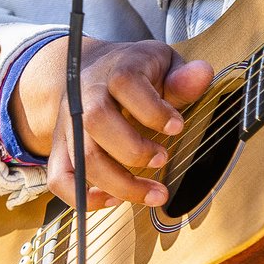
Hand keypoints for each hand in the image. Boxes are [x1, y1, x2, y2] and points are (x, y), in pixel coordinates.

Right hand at [10, 36, 212, 209]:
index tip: (177, 127)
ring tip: (155, 193)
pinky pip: (59, 179)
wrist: (91, 70)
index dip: (153, 110)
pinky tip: (115, 200)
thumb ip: (182, 77)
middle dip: (134, 149)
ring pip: (82, 157)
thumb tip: (203, 74)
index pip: (126, 83)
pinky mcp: (61, 147)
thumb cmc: (135, 72)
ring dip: (120, 183)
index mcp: (114, 70)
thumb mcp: (163, 64)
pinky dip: (84, 197)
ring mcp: (69, 123)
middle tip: (163, 158)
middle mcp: (85, 95)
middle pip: (96, 122)